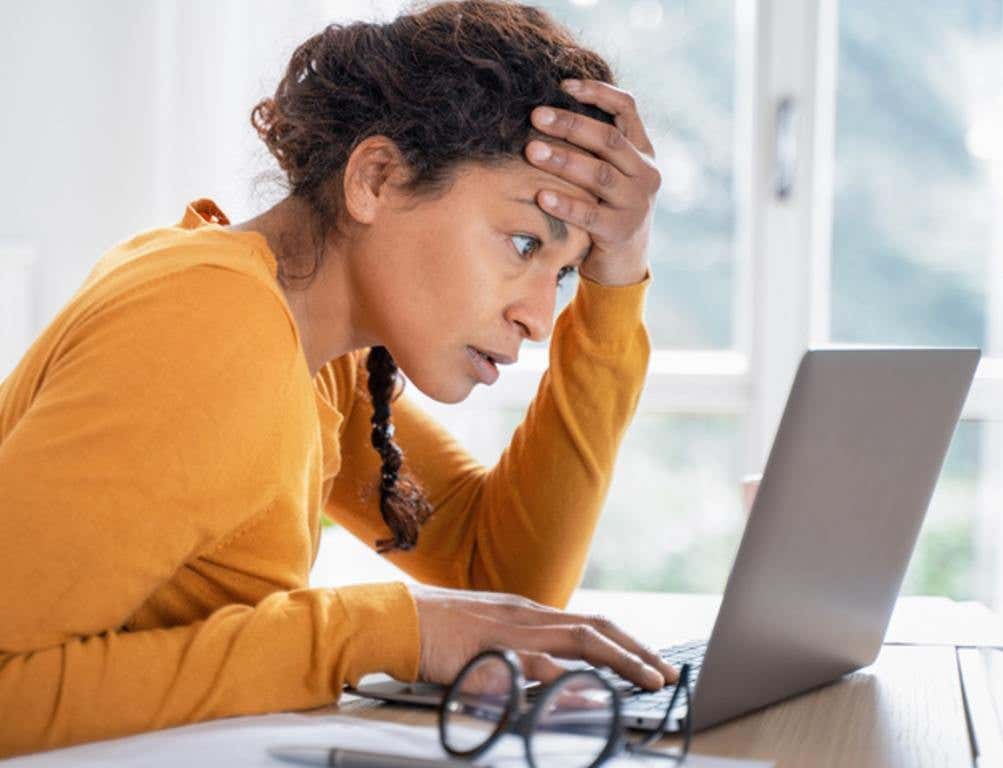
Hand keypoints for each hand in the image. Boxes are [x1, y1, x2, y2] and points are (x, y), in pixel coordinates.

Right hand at [409, 583, 677, 689]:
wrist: (399, 618)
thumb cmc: (438, 630)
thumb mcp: (488, 633)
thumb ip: (520, 648)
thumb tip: (550, 669)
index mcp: (529, 613)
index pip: (590, 624)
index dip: (626, 642)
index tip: (652, 662)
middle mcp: (530, 616)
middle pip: (598, 628)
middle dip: (638, 651)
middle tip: (668, 674)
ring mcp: (516, 631)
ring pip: (581, 641)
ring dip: (621, 660)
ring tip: (650, 679)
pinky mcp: (495, 650)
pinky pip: (540, 664)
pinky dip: (571, 677)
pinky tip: (593, 689)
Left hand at [524, 79, 660, 286]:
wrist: (623, 262)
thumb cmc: (605, 207)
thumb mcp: (609, 173)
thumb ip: (594, 146)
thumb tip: (548, 108)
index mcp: (643, 151)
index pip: (627, 108)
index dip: (597, 92)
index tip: (563, 84)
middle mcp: (645, 173)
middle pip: (608, 139)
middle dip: (569, 124)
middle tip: (535, 115)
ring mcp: (636, 203)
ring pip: (599, 174)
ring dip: (563, 160)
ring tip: (530, 150)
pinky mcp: (621, 231)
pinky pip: (590, 214)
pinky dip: (565, 204)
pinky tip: (540, 196)